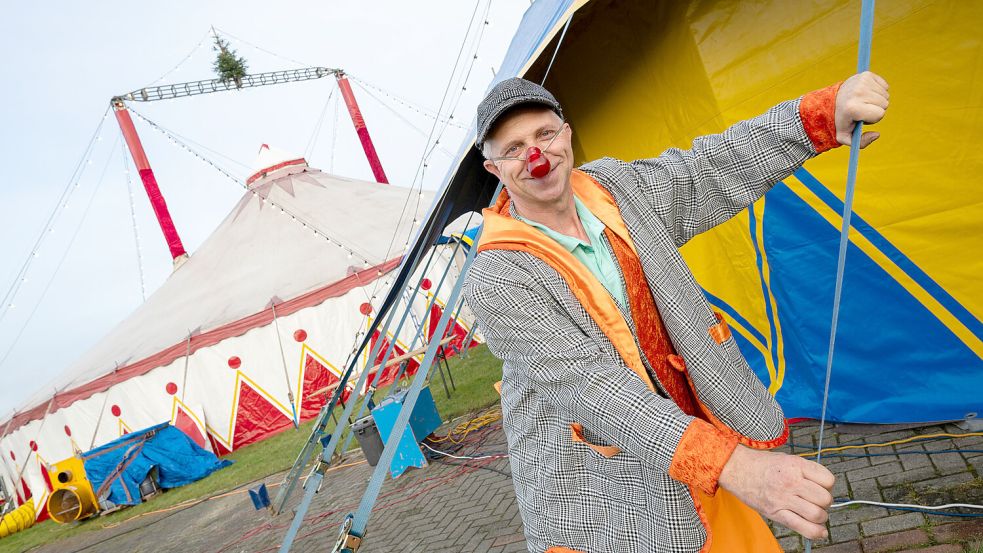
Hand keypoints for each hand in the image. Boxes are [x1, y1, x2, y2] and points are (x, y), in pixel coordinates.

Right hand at [718, 445, 834, 539]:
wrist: (737, 469)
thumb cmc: (762, 464)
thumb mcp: (787, 459)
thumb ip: (806, 471)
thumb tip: (825, 488)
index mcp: (796, 465)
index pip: (828, 480)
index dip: (828, 486)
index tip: (821, 487)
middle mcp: (791, 481)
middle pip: (825, 499)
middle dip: (825, 503)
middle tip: (816, 501)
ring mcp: (783, 498)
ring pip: (817, 514)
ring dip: (820, 517)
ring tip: (813, 513)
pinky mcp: (775, 513)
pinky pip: (802, 527)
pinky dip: (816, 532)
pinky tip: (820, 532)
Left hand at [835, 71, 888, 147]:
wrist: (831, 101)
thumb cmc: (841, 120)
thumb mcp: (845, 137)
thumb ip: (861, 143)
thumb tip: (877, 134)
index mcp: (853, 108)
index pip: (880, 114)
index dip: (872, 119)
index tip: (860, 117)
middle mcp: (858, 92)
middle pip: (884, 104)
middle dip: (875, 109)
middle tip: (861, 109)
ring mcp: (862, 81)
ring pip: (885, 95)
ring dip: (876, 100)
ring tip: (862, 101)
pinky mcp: (866, 74)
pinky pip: (884, 85)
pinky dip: (878, 90)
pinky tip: (866, 93)